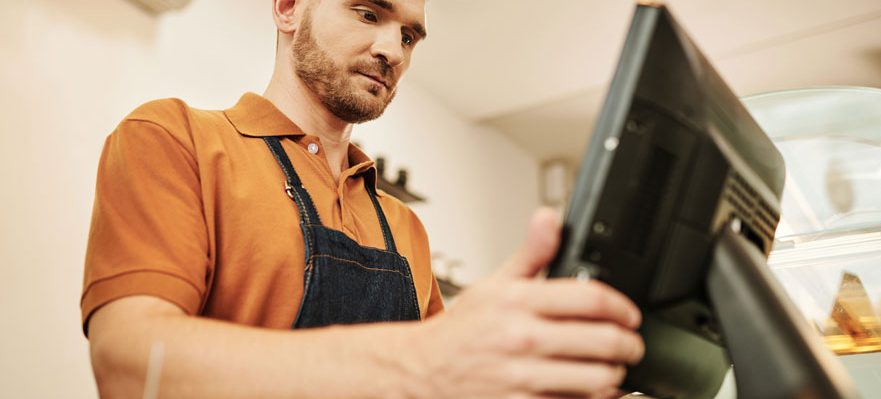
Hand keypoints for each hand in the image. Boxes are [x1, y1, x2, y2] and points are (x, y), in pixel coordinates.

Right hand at [412, 208, 643, 398]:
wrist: (427, 368)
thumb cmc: (464, 329)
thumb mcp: (495, 283)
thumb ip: (531, 253)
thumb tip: (549, 218)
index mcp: (518, 302)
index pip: (591, 299)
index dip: (622, 307)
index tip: (629, 314)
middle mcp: (522, 338)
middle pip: (604, 341)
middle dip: (628, 344)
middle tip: (631, 344)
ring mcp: (523, 375)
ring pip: (597, 378)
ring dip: (614, 375)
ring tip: (612, 368)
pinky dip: (592, 398)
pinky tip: (591, 388)